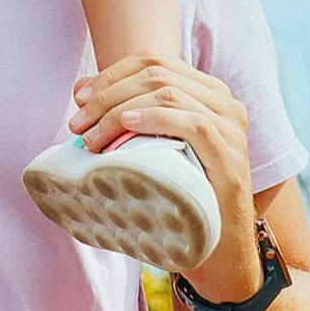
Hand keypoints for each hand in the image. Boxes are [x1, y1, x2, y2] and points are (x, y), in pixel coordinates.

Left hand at [65, 52, 257, 291]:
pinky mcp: (231, 157)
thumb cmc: (179, 196)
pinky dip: (154, 119)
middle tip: (78, 123)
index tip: (79, 97)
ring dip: (120, 109)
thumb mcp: (152, 148)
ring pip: (170, 93)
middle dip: (109, 93)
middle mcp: (224, 103)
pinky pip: (193, 124)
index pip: (154, 62)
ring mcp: (231, 129)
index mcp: (207, 93)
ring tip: (92, 135)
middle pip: (158, 74)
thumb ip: (127, 116)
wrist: (218, 248)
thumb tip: (81, 90)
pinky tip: (127, 126)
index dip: (111, 73)